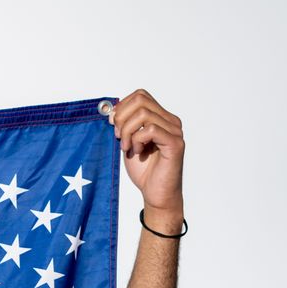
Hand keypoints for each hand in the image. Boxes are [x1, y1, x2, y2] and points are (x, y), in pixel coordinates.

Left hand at [110, 89, 184, 229]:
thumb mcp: (127, 141)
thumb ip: (122, 125)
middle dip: (122, 117)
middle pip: (141, 100)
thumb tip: (111, 110)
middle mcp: (170, 121)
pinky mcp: (175, 143)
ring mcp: (175, 131)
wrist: (156, 193)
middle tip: (118, 137)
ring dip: (127, 131)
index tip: (113, 125)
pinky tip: (137, 152)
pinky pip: (151, 129)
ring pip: (143, 113)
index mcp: (160, 117)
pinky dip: (137, 139)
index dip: (122, 107)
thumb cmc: (144, 169)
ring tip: (126, 147)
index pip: (140, 95)